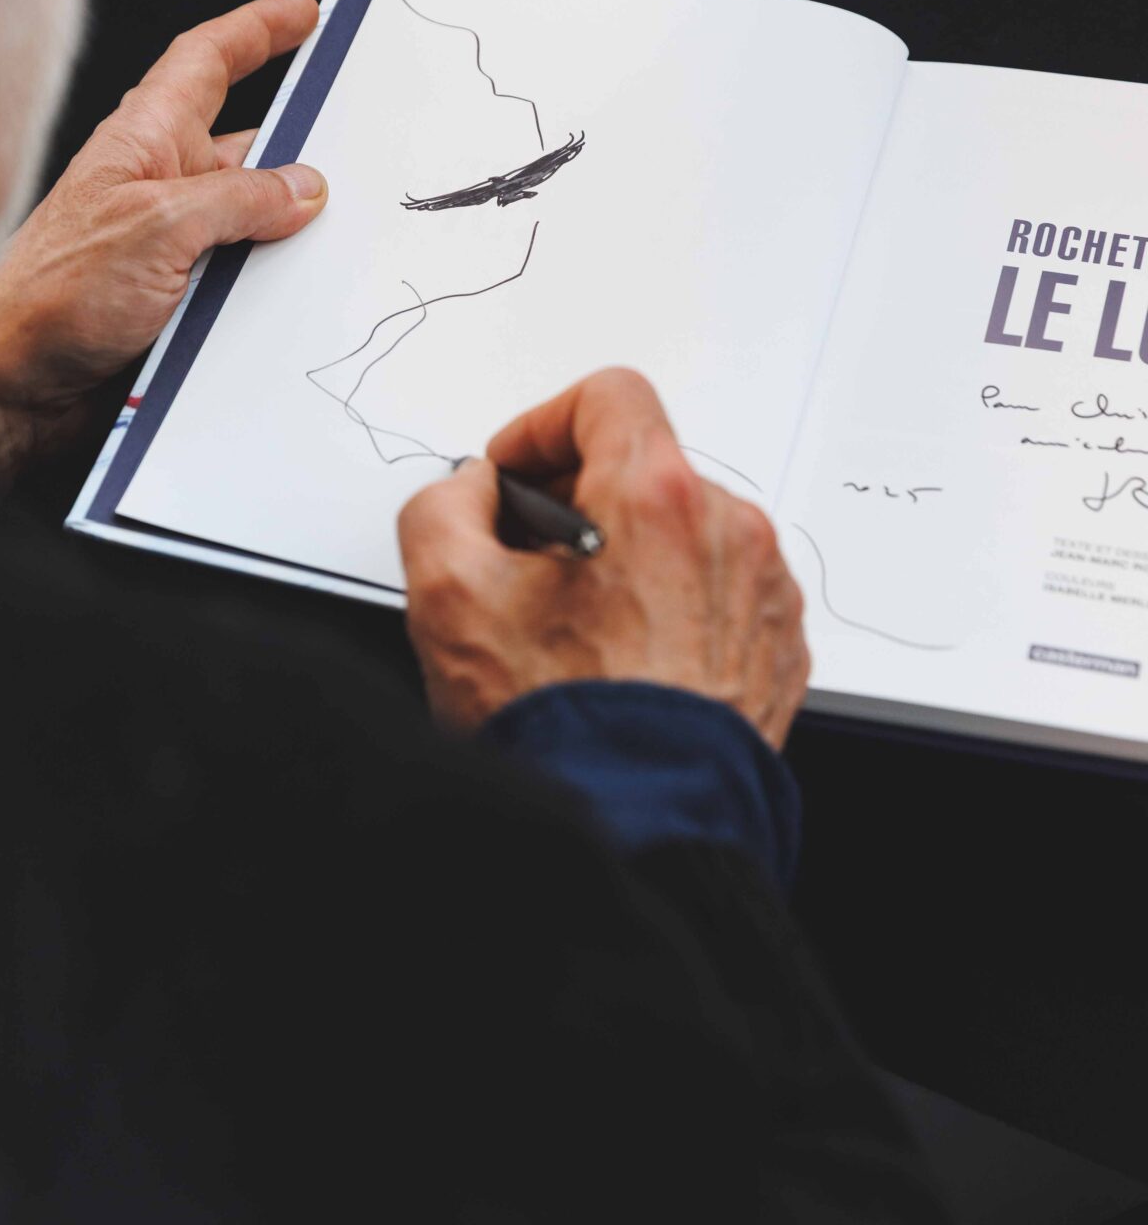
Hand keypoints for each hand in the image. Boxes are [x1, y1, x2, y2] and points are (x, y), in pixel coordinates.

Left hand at [0, 0, 326, 480]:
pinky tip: (302, 295)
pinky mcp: (177, 294)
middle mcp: (161, 184)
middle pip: (247, 143)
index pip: (208, 61)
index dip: (258, 30)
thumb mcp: (159, 228)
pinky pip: (245, 273)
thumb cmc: (54, 295)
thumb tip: (304, 186)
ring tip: (337, 237)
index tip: (305, 14)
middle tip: (360, 137)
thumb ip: (240, 200)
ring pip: (254, 217)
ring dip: (293, 228)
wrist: (13, 383)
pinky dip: (276, 279)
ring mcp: (170, 241)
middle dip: (302, 140)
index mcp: (147, 140)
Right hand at [399, 369, 810, 746]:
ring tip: (576, 627)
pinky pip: (721, 591)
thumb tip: (470, 491)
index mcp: (657, 497)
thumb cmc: (564, 724)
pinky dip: (673, 606)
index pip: (609, 397)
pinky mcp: (780, 645)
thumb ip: (444, 505)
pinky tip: (625, 660)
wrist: (640, 827)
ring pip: (685, 532)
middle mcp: (729, 530)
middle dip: (581, 500)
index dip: (544, 426)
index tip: (516, 475)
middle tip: (527, 563)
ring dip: (629, 556)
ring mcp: (765, 590)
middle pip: (647, 468)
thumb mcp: (448, 595)